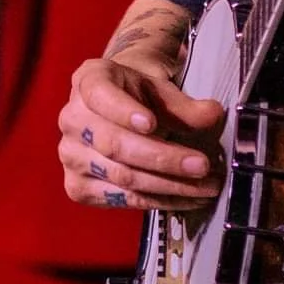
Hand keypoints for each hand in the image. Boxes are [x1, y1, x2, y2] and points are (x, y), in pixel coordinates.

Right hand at [56, 56, 225, 209]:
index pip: (101, 96)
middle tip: (201, 165)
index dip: (124, 112)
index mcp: (89, 81)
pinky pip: (121, 199)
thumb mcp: (162, 92)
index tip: (152, 123)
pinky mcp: (78, 187)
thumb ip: (186, 106)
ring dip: (168, 186)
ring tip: (204, 186)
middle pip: (115, 145)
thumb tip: (212, 114)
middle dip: (163, 159)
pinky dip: (158, 201)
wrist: (119, 112)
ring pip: (122, 176)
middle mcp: (72, 119)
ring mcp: (71, 155)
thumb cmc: (140, 98)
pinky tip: (185, 198)